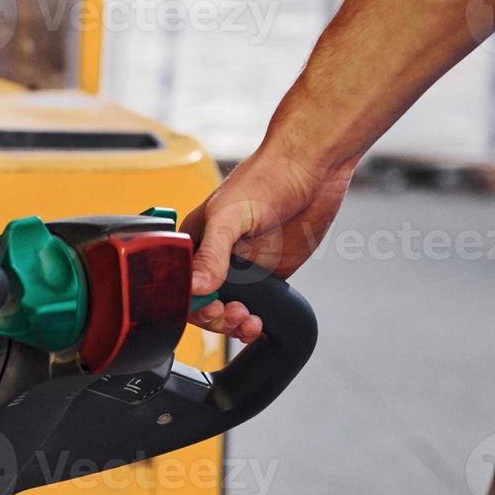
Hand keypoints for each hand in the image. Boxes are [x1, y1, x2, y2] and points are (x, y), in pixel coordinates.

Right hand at [181, 147, 352, 342]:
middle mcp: (216, 256)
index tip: (211, 307)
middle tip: (234, 314)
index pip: (181, 284)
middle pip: (203, 304)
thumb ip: (213, 253)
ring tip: (249, 321)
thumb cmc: (267, 176)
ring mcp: (243, 267)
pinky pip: (255, 306)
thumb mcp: (231, 215)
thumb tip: (195, 286)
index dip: (192, 303)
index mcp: (197, 240)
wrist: (313, 169)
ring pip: (227, 310)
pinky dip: (253, 321)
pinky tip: (259, 321)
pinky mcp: (269, 274)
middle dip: (215, 317)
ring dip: (233, 324)